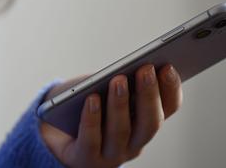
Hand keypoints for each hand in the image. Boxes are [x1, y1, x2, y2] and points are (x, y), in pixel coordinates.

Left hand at [40, 64, 182, 167]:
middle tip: (145, 70)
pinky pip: (91, 141)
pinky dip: (92, 119)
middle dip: (149, 95)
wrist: (54, 132)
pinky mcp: (85, 160)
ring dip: (120, 105)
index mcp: (145, 122)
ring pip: (121, 132)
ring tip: (118, 80)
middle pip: (149, 123)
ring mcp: (111, 155)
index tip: (168, 66)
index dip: (171, 89)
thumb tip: (127, 66)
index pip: (168, 108)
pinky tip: (91, 99)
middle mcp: (134, 143)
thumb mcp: (104, 89)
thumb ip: (118, 81)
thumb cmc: (85, 104)